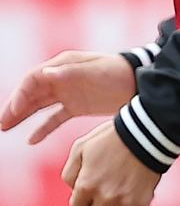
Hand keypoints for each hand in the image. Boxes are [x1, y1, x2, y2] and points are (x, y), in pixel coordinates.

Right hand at [0, 51, 136, 143]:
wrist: (140, 84)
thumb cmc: (118, 72)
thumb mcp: (95, 71)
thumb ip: (70, 73)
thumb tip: (45, 73)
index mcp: (62, 65)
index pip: (33, 79)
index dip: (20, 94)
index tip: (12, 111)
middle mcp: (61, 78)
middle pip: (31, 93)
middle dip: (15, 107)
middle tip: (2, 123)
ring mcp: (68, 93)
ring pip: (38, 105)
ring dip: (22, 116)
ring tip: (5, 128)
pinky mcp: (76, 106)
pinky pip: (54, 118)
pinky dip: (43, 128)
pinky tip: (32, 140)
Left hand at [62, 120, 161, 205]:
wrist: (147, 133)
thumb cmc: (111, 138)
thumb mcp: (80, 147)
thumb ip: (69, 172)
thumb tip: (73, 189)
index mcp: (86, 185)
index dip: (83, 199)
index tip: (92, 188)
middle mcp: (105, 198)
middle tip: (104, 198)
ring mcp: (126, 201)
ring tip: (120, 203)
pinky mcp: (144, 201)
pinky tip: (133, 198)